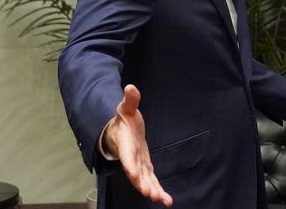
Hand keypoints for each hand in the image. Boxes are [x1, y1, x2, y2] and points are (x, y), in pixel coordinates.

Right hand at [103, 85, 172, 206]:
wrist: (119, 131)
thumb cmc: (122, 120)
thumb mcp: (125, 108)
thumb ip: (130, 100)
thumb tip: (131, 87)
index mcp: (126, 144)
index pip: (127, 156)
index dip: (130, 166)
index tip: (135, 175)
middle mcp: (131, 158)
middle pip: (136, 173)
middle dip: (143, 184)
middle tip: (151, 194)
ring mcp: (138, 164)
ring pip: (145, 180)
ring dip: (153, 190)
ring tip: (163, 200)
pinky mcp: (145, 167)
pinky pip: (151, 181)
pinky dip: (157, 190)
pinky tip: (166, 200)